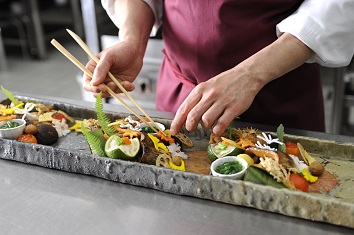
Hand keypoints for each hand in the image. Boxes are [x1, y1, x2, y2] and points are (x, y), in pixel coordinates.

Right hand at [83, 41, 143, 97]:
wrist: (135, 50)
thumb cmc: (120, 50)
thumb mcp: (109, 57)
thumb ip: (100, 69)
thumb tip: (94, 83)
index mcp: (93, 70)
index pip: (87, 84)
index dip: (93, 88)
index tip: (102, 88)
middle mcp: (101, 78)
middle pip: (97, 92)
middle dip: (105, 92)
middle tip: (113, 85)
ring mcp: (111, 82)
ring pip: (110, 93)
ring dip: (116, 90)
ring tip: (124, 83)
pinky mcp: (121, 84)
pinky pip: (122, 91)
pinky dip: (126, 89)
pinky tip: (130, 84)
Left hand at [170, 33, 314, 135]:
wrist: (246, 75)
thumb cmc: (224, 83)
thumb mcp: (207, 87)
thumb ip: (197, 100)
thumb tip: (185, 117)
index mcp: (200, 89)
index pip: (184, 108)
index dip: (177, 122)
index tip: (173, 131)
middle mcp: (210, 95)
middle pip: (192, 116)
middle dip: (189, 126)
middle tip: (192, 129)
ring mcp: (222, 101)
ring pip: (206, 121)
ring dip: (205, 127)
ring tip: (209, 124)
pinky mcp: (234, 108)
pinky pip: (221, 124)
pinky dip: (217, 130)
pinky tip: (218, 127)